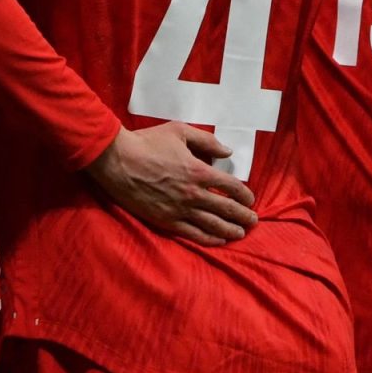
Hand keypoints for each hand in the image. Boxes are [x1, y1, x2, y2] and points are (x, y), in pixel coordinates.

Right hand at [84, 123, 258, 246]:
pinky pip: (192, 234)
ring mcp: (179, 210)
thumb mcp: (180, 132)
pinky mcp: (165, 220)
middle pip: (226, 209)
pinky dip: (208, 239)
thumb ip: (207, 141)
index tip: (251, 199)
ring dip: (230, 230)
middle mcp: (193, 194)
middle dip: (243, 216)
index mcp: (198, 171)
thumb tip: (227, 152)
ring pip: (212, 225)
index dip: (244, 195)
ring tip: (241, 234)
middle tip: (253, 221)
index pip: (231, 187)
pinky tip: (218, 241)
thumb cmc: (148, 143)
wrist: (118, 161)